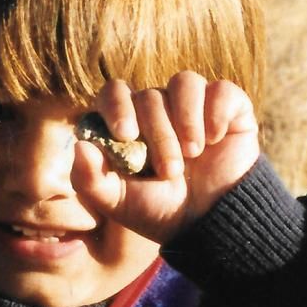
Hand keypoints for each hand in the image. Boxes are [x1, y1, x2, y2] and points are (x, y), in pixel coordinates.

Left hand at [72, 72, 259, 244]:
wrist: (211, 224)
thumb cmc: (160, 211)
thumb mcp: (119, 203)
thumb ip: (90, 178)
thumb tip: (78, 146)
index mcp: (129, 122)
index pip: (114, 92)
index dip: (117, 106)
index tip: (126, 134)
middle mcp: (159, 106)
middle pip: (150, 95)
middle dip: (159, 135)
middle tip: (170, 172)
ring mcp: (193, 104)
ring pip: (184, 82)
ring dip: (186, 119)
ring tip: (194, 153)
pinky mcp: (228, 107)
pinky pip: (221, 89)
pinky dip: (216, 112)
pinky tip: (216, 138)